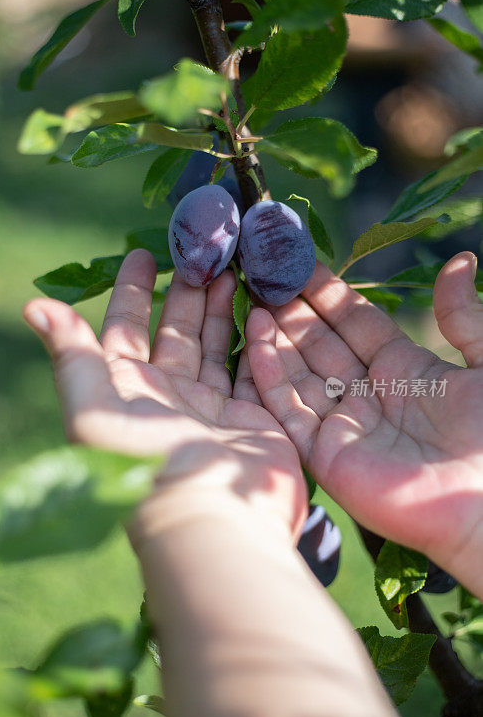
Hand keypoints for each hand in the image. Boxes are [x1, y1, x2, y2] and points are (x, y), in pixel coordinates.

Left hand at [23, 249, 305, 537]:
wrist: (208, 513)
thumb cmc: (144, 461)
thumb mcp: (92, 406)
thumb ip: (71, 355)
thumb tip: (34, 306)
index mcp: (127, 389)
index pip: (127, 329)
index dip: (133, 292)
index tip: (144, 254)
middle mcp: (166, 396)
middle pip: (175, 332)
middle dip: (185, 293)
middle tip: (200, 253)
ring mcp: (210, 408)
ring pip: (214, 346)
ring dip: (220, 309)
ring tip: (231, 270)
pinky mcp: (249, 418)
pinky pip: (250, 369)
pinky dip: (254, 340)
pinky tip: (260, 308)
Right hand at [245, 252, 482, 592]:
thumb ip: (464, 315)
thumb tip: (459, 260)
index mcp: (407, 371)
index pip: (357, 323)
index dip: (330, 294)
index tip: (302, 263)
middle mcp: (370, 396)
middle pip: (322, 345)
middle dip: (294, 312)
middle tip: (266, 276)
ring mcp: (345, 426)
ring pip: (299, 375)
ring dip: (276, 340)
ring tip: (254, 303)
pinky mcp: (326, 456)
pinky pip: (289, 411)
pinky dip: (269, 379)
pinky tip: (256, 343)